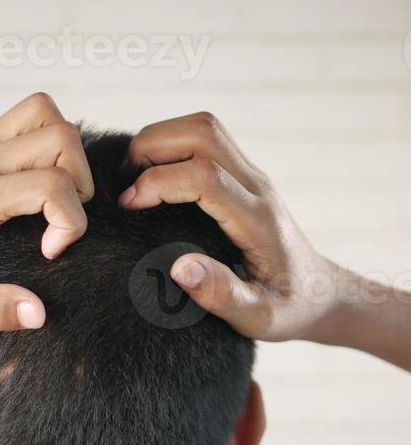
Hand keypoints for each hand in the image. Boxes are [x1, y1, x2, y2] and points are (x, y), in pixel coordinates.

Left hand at [0, 93, 93, 330]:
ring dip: (65, 152)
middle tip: (61, 221)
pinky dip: (42, 147)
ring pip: (43, 112)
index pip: (51, 185)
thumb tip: (40, 314)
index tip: (49, 253)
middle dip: (79, 181)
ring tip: (54, 197)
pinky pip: (23, 120)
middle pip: (60, 135)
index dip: (70, 222)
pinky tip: (26, 192)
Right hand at [118, 111, 335, 342]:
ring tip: (133, 179)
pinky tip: (152, 178)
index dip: (157, 183)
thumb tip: (178, 268)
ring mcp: (252, 176)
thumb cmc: (289, 309)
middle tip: (123, 185)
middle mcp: (257, 187)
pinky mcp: (243, 176)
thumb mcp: (259, 317)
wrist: (322, 294)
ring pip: (203, 127)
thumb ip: (221, 295)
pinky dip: (171, 146)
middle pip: (202, 132)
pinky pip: (204, 140)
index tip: (127, 207)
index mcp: (258, 219)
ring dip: (159, 140)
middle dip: (151, 147)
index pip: (203, 176)